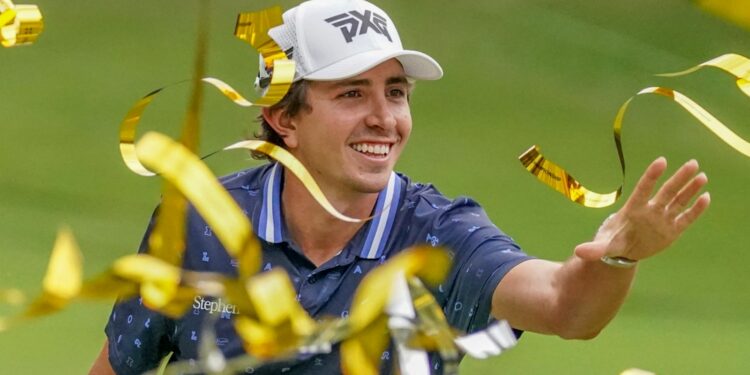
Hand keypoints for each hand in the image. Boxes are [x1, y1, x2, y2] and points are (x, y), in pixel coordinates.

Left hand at [575, 157, 710, 261]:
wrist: (623, 251)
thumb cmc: (612, 242)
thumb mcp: (603, 246)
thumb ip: (594, 249)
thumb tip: (579, 252)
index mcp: (633, 210)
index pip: (644, 189)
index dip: (652, 175)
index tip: (661, 161)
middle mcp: (651, 210)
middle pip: (667, 191)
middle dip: (679, 178)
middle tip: (693, 163)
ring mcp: (663, 218)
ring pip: (679, 201)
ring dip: (690, 189)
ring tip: (701, 175)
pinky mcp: (672, 229)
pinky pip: (686, 218)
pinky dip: (696, 210)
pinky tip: (706, 197)